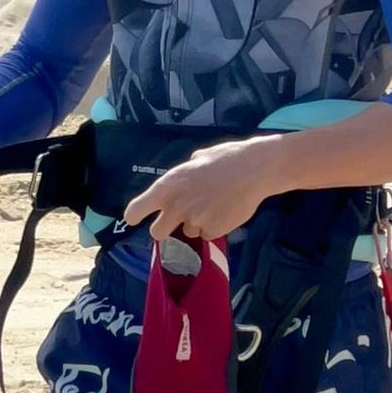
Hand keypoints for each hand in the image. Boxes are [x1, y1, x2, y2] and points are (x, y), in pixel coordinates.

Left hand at [123, 137, 273, 241]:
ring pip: (187, 232)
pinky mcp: (213, 231)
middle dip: (165, 229)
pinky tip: (226, 210)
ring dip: (197, 223)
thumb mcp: (197, 160)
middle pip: (157, 233)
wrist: (255, 169)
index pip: (137, 209)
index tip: (136, 218)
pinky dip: (215, 226)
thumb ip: (183, 175)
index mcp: (168, 185)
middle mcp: (177, 206)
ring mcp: (195, 220)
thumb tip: (181, 180)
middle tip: (176, 220)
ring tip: (215, 204)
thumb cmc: (226, 158)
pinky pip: (207, 233)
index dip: (135, 215)